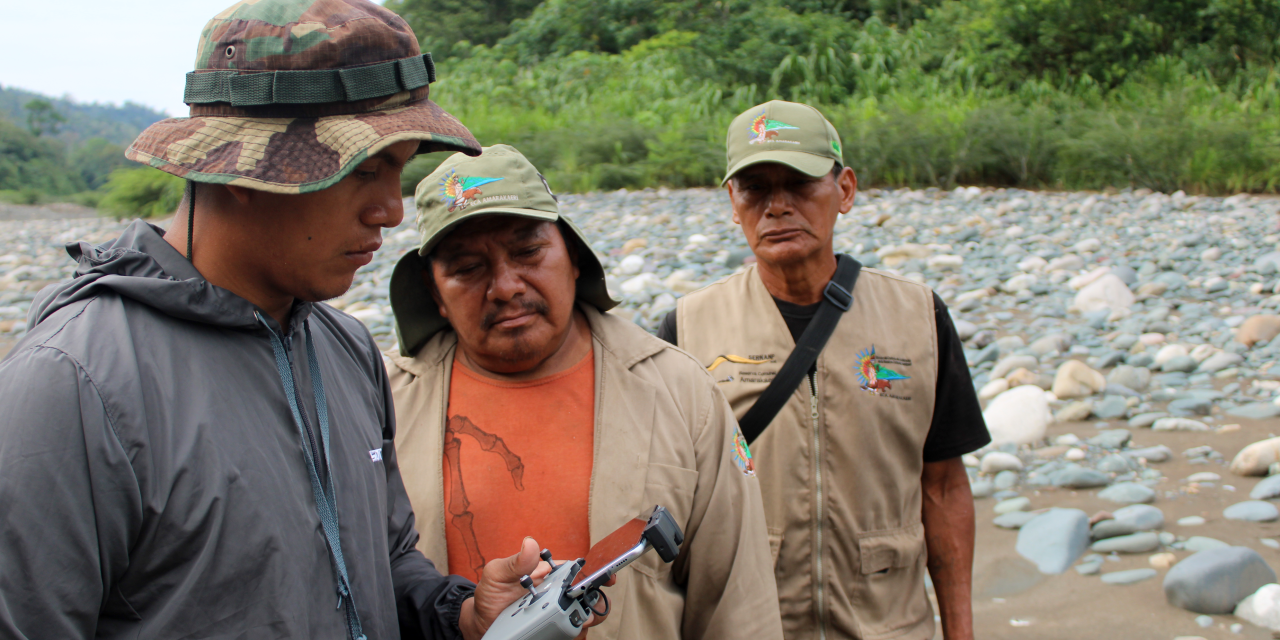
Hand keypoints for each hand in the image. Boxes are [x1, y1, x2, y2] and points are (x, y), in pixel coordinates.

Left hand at [458, 537, 610, 639]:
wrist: (482, 622)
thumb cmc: (491, 593)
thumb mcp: (497, 574)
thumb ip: (514, 562)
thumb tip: (530, 543)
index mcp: (549, 574)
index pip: (578, 570)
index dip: (596, 572)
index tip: (607, 577)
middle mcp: (557, 592)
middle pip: (588, 594)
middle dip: (596, 600)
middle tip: (588, 607)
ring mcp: (556, 612)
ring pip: (584, 614)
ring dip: (586, 618)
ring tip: (577, 622)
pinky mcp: (553, 628)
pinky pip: (570, 631)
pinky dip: (572, 632)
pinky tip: (564, 633)